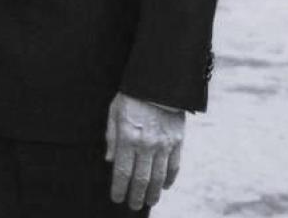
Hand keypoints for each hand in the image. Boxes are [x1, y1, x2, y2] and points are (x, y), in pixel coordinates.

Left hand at [105, 92, 184, 210]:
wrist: (161, 82)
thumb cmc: (132, 96)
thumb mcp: (114, 112)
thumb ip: (111, 137)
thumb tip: (110, 160)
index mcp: (128, 137)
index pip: (123, 171)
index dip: (120, 188)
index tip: (117, 198)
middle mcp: (146, 145)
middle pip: (141, 179)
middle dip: (136, 195)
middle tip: (132, 206)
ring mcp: (164, 145)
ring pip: (159, 177)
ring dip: (154, 192)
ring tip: (149, 202)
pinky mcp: (177, 142)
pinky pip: (174, 166)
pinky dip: (170, 179)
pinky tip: (165, 187)